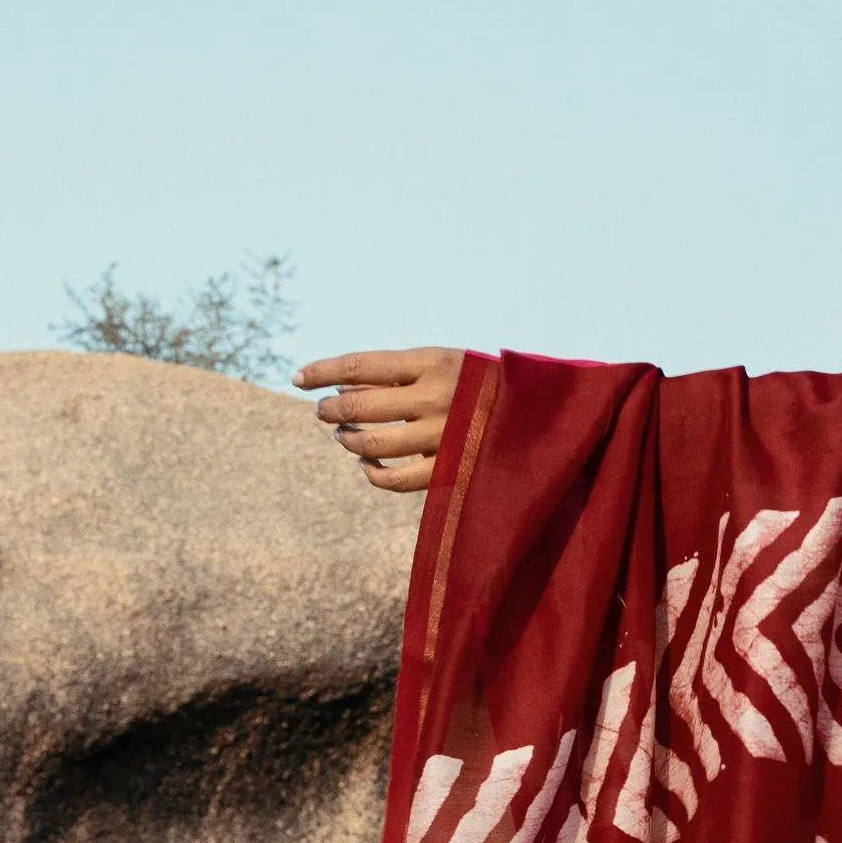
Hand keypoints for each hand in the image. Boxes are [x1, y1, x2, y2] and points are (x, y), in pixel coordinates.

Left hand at [296, 348, 465, 494]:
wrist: (543, 414)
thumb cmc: (482, 385)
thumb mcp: (445, 363)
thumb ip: (398, 374)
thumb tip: (341, 386)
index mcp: (433, 363)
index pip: (361, 366)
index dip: (322, 370)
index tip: (298, 377)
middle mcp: (436, 398)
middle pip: (359, 406)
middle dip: (332, 409)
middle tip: (324, 411)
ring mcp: (443, 437)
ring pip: (372, 444)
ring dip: (349, 440)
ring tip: (346, 435)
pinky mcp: (450, 470)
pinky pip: (395, 480)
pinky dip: (373, 473)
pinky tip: (368, 464)